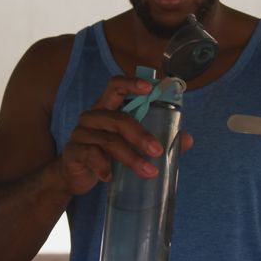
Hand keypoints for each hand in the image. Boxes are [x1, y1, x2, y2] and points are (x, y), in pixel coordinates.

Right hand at [57, 75, 193, 195]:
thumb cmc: (105, 154)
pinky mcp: (73, 152)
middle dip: (140, 134)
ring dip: (131, 157)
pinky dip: (104, 167)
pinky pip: (91, 155)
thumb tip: (187, 140)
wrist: (75, 177)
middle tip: (158, 150)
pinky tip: (110, 177)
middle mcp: (92, 116)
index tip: (149, 88)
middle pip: (117, 118)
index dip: (131, 83)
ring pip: (108, 141)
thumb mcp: (129, 145)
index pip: (115, 86)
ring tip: (148, 172)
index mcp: (106, 108)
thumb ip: (156, 140)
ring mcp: (80, 133)